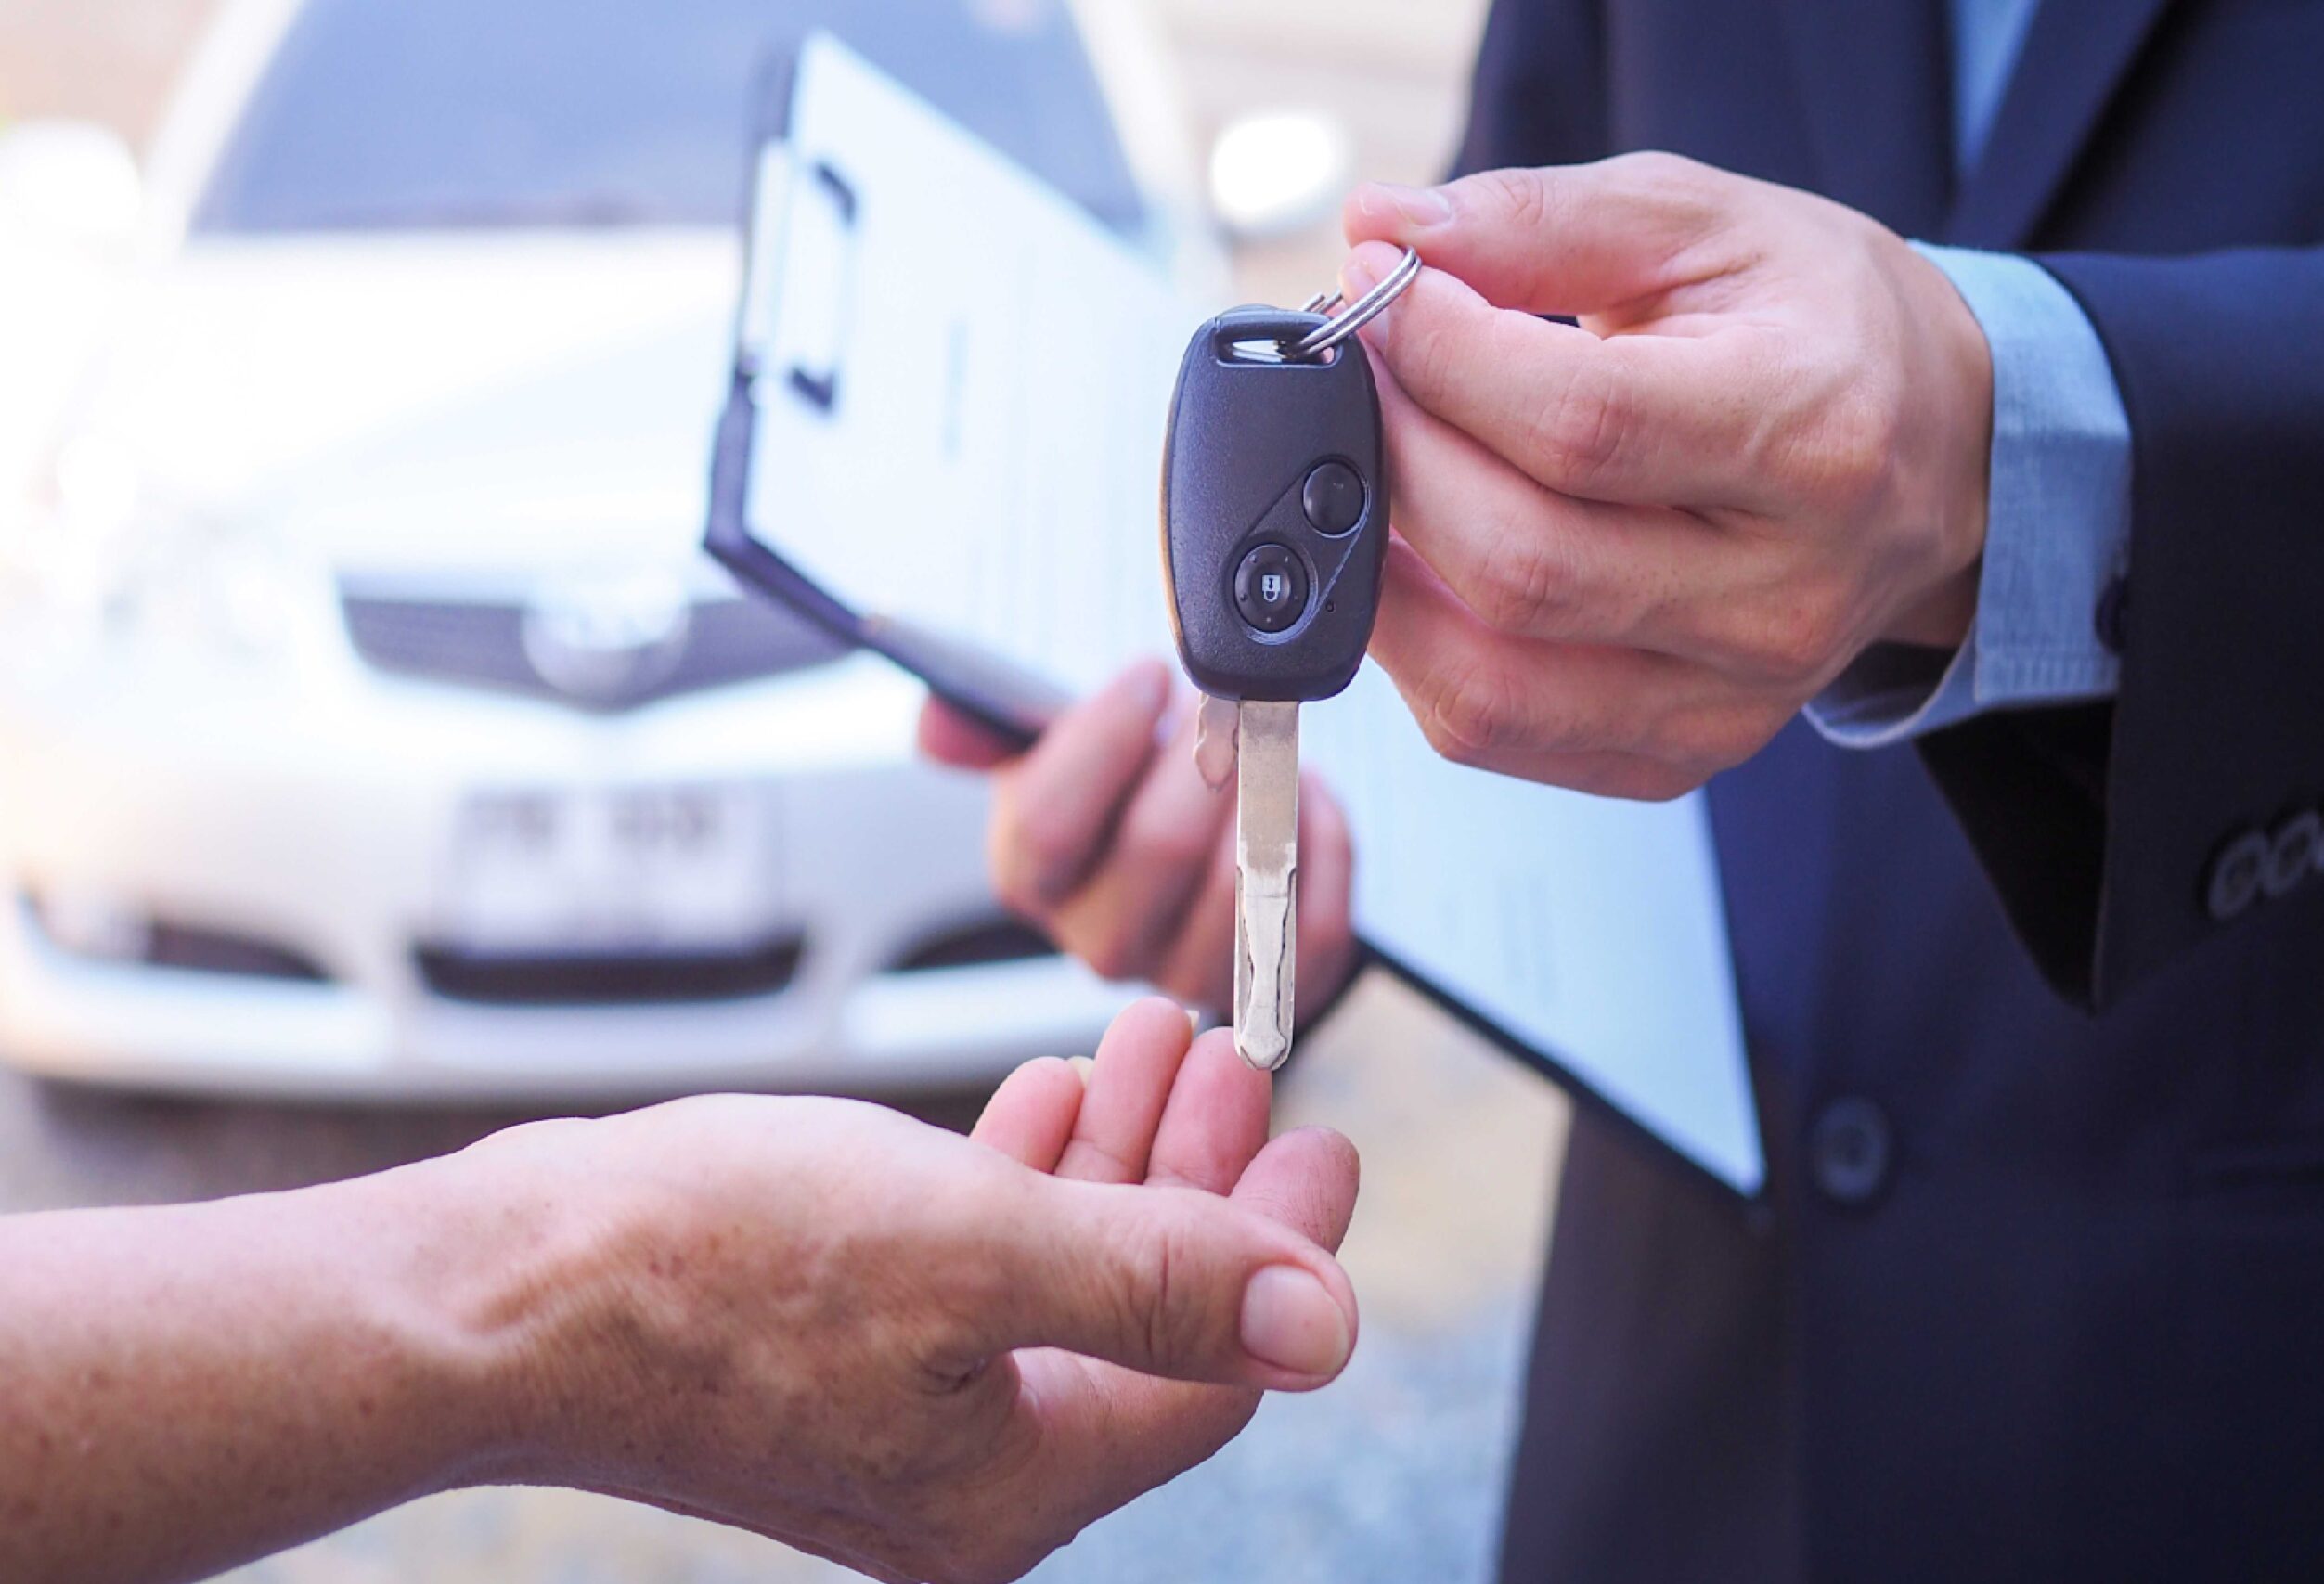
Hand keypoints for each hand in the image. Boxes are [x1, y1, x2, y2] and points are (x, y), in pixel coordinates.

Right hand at [471, 999, 1357, 1583]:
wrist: (503, 1286)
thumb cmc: (711, 1269)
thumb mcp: (975, 1250)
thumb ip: (1162, 1283)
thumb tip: (1328, 1324)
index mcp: (1015, 1484)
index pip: (1211, 1369)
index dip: (1282, 1249)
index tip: (1326, 1138)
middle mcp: (965, 1470)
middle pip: (1146, 1316)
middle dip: (1201, 1175)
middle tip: (1238, 1060)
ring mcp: (898, 1410)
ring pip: (1062, 1273)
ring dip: (1118, 1153)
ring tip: (1154, 1036)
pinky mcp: (839, 1349)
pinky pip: (977, 1264)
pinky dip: (1027, 1174)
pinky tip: (1051, 1093)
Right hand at [919, 661, 1359, 1018]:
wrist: (1195, 841)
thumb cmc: (1121, 782)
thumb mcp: (1047, 740)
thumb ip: (987, 723)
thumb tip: (942, 722)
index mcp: (1029, 877)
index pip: (1048, 824)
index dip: (1104, 738)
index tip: (1148, 674)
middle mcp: (1100, 942)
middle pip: (1159, 847)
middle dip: (1204, 755)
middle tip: (1226, 703)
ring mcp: (1187, 976)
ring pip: (1243, 886)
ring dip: (1271, 798)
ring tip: (1270, 749)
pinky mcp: (1272, 990)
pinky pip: (1314, 924)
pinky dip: (1327, 849)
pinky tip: (1310, 802)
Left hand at [1338, 154, 1993, 799]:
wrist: (1940, 451)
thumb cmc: (1818, 330)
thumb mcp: (1700, 222)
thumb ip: (1533, 220)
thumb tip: (1377, 229)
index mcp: (1813, 431)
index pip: (1580, 424)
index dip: (1441, 359)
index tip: (1375, 296)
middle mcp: (1786, 590)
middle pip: (1521, 562)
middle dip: (1395, 462)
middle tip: (1358, 386)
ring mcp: (1737, 694)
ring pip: (1491, 684)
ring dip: (1382, 580)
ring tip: (1365, 482)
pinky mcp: (1685, 752)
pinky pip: (1501, 735)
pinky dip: (1421, 656)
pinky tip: (1417, 569)